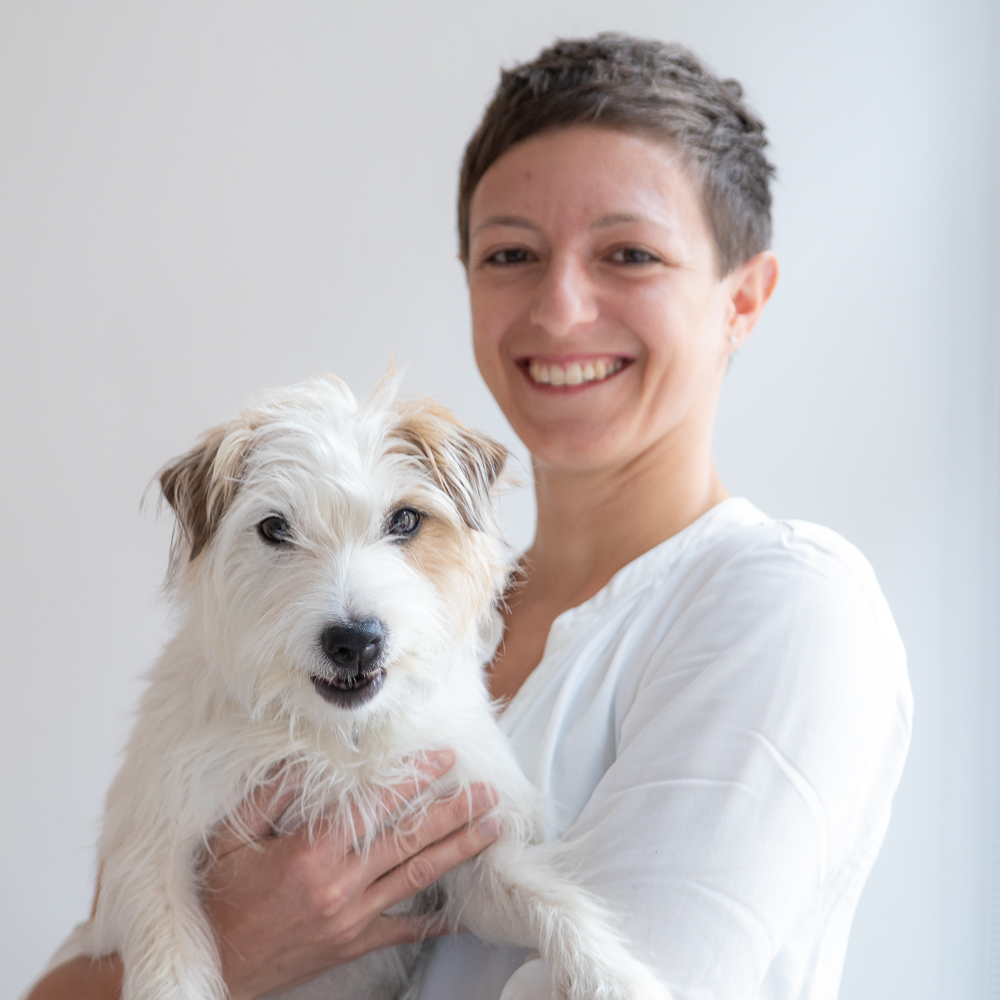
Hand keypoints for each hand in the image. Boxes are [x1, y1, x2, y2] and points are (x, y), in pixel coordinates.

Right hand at [203, 749, 500, 999]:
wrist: (217, 966)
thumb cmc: (219, 899)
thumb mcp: (233, 838)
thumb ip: (271, 794)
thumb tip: (305, 757)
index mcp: (313, 851)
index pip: (378, 805)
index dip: (415, 778)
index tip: (444, 758)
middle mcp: (341, 883)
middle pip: (410, 839)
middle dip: (455, 813)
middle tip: (488, 792)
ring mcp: (351, 916)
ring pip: (416, 877)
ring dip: (458, 851)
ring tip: (491, 830)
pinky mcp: (353, 943)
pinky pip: (402, 930)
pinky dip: (434, 921)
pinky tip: (462, 914)